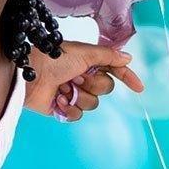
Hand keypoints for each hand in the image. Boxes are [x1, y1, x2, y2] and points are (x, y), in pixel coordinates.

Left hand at [26, 40, 141, 121]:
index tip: (139, 88)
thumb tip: (128, 58)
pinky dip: (68, 109)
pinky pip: (77, 116)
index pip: (114, 71)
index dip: (127, 78)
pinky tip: (58, 100)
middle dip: (92, 84)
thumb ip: (109, 56)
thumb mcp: (85, 52)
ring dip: (78, 96)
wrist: (29, 74)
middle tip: (76, 76)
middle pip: (105, 89)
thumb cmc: (53, 58)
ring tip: (63, 87)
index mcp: (89, 62)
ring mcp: (73, 93)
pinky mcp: (62, 108)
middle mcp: (82, 77)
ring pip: (92, 104)